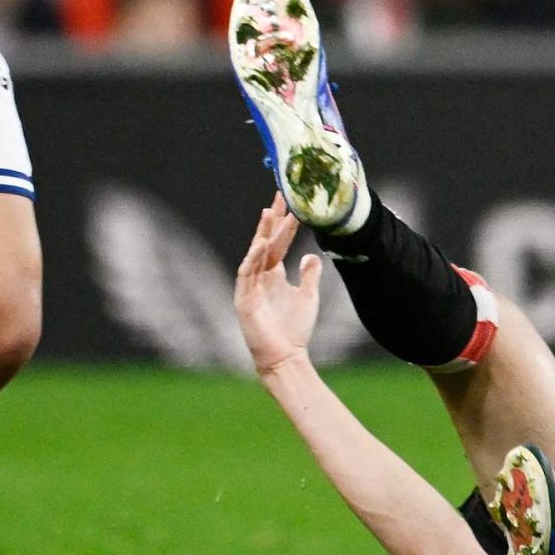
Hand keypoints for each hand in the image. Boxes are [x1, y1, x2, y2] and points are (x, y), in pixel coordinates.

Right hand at [233, 195, 321, 377]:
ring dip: (263, 234)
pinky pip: (246, 274)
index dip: (284, 224)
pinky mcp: (243, 299)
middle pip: (265, 242)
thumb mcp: (308, 296)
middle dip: (272, 221)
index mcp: (274, 274)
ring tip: (270, 214)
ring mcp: (250, 286)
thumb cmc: (295, 328)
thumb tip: (311, 255)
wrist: (285, 356)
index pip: (277, 243)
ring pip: (255, 254)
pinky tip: (260, 245)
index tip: (291, 204)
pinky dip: (252, 259)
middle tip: (280, 198)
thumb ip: (310, 275)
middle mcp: (260, 276)